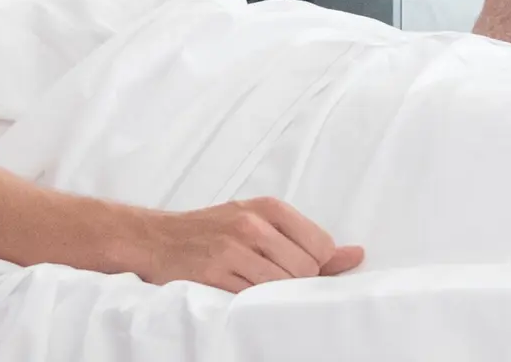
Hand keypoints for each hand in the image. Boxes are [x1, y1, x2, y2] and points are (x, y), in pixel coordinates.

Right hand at [104, 197, 365, 291]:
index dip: (315, 266)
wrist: (154, 238)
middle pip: (304, 269)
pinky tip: (239, 292)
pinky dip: (252, 302)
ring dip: (273, 294)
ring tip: (253, 286)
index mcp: (268, 208)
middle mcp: (252, 225)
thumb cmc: (213, 231)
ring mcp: (231, 249)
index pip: (321, 246)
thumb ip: (307, 240)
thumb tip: (355, 255)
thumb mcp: (260, 223)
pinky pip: (252, 297)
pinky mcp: (212, 273)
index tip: (296, 270)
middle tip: (270, 280)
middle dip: (295, 283)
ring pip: (280, 285)